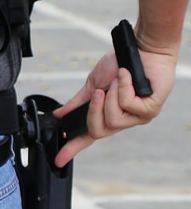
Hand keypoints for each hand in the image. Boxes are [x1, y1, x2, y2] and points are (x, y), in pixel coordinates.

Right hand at [53, 47, 175, 165]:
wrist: (143, 49)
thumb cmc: (121, 64)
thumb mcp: (93, 84)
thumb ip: (77, 102)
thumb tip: (59, 114)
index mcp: (108, 116)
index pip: (88, 136)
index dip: (72, 148)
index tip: (58, 159)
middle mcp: (124, 120)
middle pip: (98, 131)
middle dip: (94, 111)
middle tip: (99, 92)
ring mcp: (138, 117)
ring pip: (113, 120)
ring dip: (111, 97)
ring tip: (117, 80)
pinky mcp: (150, 110)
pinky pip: (127, 106)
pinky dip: (123, 88)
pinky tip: (128, 77)